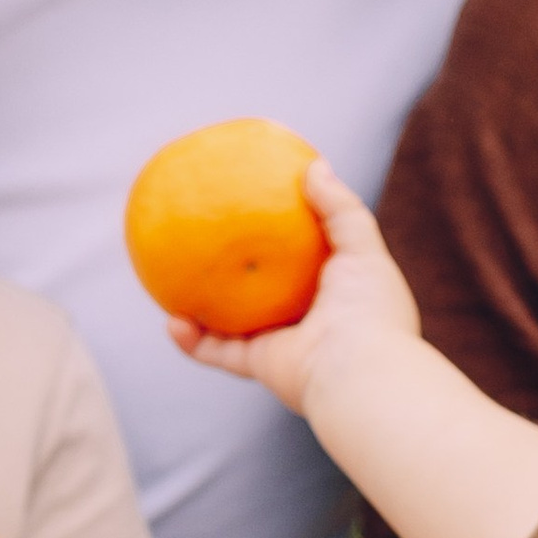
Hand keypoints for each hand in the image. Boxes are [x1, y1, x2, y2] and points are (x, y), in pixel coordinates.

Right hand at [167, 161, 419, 422]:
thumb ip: (339, 207)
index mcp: (335, 293)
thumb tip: (313, 165)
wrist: (359, 371)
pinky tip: (170, 319)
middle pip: (264, 291)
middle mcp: (308, 319)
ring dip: (201, 308)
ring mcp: (283, 344)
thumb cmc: (368, 308)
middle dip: (238, 272)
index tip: (260, 209)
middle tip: (211, 242)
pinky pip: (216, 351)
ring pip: (232, 325)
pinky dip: (191, 341)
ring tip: (171, 282)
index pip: (308, 261)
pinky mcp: (262, 365)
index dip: (286, 236)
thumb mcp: (362, 246)